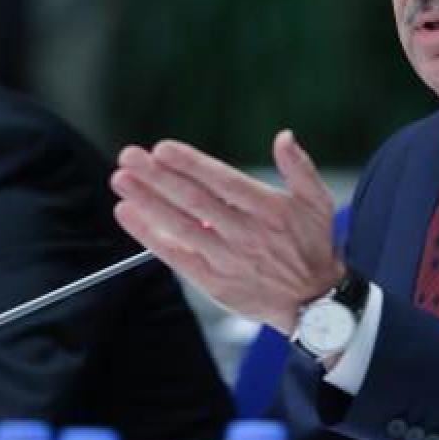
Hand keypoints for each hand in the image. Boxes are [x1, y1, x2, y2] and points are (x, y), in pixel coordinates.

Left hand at [111, 129, 343, 333]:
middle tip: (129, 156)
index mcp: (268, 209)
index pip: (222, 182)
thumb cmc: (312, 245)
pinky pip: (176, 256)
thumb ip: (299, 166)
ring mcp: (227, 259)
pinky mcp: (214, 282)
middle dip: (158, 177)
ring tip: (121, 181)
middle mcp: (245, 233)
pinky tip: (129, 215)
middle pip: (194, 201)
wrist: (314, 303)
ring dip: (147, 202)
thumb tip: (283, 136)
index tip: (162, 148)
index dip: (191, 164)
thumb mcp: (317, 201)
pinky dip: (150, 236)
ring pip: (180, 226)